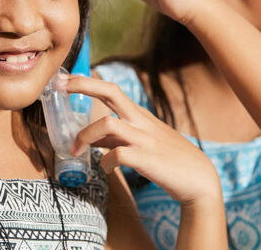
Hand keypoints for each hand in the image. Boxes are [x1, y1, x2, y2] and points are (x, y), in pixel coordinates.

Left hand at [58, 73, 221, 206]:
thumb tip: (92, 139)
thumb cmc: (168, 160)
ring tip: (75, 149)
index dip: (87, 82)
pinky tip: (107, 169)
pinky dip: (106, 162)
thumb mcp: (143, 142)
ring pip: (107, 124)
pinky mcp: (147, 159)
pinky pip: (117, 155)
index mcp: (140, 115)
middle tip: (60, 88)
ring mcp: (144, 139)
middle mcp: (141, 122)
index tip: (64, 80)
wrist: (199, 180)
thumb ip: (117, 138)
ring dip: (85, 135)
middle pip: (111, 92)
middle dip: (83, 85)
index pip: (111, 90)